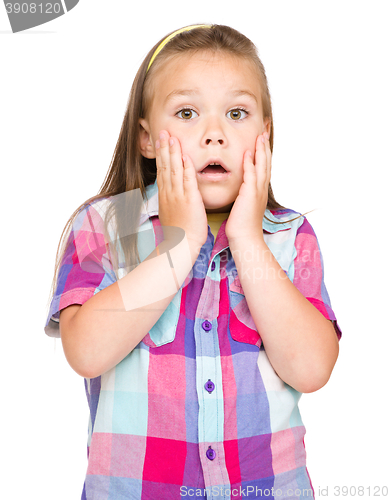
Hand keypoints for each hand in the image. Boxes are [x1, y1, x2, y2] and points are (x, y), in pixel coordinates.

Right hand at [155, 130, 207, 250]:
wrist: (181, 244)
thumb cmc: (179, 231)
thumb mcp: (171, 212)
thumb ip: (171, 199)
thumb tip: (170, 192)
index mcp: (165, 195)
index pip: (162, 170)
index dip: (161, 154)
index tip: (160, 141)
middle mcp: (170, 192)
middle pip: (165, 166)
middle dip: (164, 148)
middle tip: (162, 132)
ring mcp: (178, 195)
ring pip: (174, 169)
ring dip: (173, 152)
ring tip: (171, 137)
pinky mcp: (190, 200)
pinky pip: (188, 181)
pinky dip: (186, 168)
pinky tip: (185, 156)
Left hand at [225, 131, 270, 242]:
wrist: (245, 239)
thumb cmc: (242, 226)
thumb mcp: (243, 206)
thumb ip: (243, 195)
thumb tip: (240, 190)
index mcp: (259, 191)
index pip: (262, 167)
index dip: (263, 152)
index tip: (261, 139)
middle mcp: (261, 189)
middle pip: (266, 162)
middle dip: (265, 146)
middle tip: (265, 130)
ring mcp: (257, 191)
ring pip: (261, 166)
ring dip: (261, 150)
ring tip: (260, 135)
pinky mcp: (250, 195)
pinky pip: (251, 175)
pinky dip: (250, 163)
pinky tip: (248, 152)